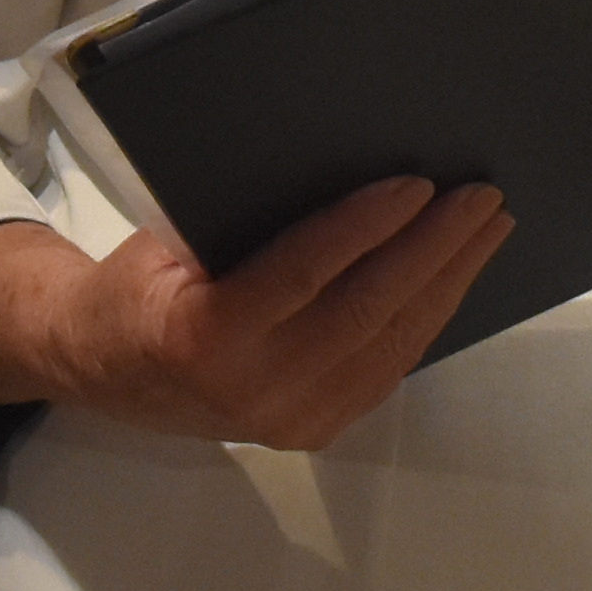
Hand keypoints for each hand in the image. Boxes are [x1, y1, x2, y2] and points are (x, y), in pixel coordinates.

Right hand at [0, 181, 510, 451]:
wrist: (103, 371)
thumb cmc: (139, 284)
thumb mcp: (167, 241)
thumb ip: (245, 221)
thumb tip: (343, 160)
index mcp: (203, 335)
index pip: (302, 275)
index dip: (365, 227)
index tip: (418, 184)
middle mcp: (252, 388)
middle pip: (365, 312)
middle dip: (434, 250)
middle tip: (482, 197)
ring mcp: (288, 419)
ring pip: (389, 346)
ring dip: (448, 283)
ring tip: (488, 229)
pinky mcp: (314, 429)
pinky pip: (385, 370)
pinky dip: (425, 318)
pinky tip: (453, 277)